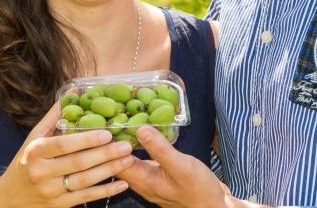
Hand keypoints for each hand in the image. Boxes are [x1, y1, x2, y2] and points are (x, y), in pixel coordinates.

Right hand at [0, 105, 134, 207]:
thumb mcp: (34, 138)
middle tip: (126, 145)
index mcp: (36, 152)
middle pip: (78, 163)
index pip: (64, 145)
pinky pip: (86, 198)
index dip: (86, 139)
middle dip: (105, 154)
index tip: (107, 133)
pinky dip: (106, 191)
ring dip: (110, 170)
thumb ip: (54, 116)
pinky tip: (123, 184)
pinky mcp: (60, 206)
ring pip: (85, 181)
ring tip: (129, 159)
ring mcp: (51, 192)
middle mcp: (42, 172)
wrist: (11, 199)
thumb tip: (74, 90)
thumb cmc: (25, 162)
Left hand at [117, 126, 266, 207]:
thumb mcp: (182, 167)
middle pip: (119, 161)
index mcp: (143, 181)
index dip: (107, 143)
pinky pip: (141, 160)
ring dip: (123, 143)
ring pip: (129, 160)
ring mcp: (150, 180)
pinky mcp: (158, 176)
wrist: (215, 207)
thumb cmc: (199, 190)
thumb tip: (140, 129)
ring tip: (119, 122)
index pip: (116, 161)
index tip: (102, 121)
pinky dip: (137, 147)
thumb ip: (161, 149)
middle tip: (107, 117)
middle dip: (112, 141)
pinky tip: (139, 135)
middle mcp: (142, 182)